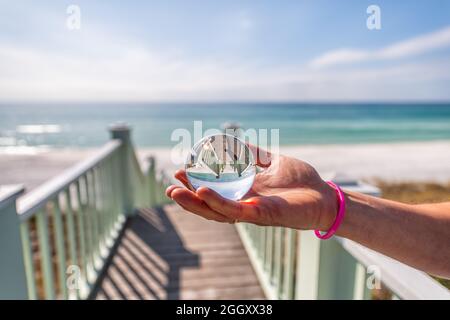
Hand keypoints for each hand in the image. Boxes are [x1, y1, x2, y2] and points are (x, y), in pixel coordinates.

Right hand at [166, 145, 336, 230]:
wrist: (325, 195)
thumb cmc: (301, 181)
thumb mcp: (273, 162)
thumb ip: (255, 155)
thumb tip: (236, 142)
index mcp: (244, 192)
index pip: (214, 192)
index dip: (195, 185)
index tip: (179, 172)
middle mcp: (244, 204)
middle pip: (210, 204)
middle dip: (188, 198)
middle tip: (170, 186)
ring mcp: (251, 211)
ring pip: (217, 211)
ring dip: (195, 203)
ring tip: (175, 193)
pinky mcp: (262, 214)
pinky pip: (236, 211)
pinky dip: (218, 202)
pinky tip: (204, 191)